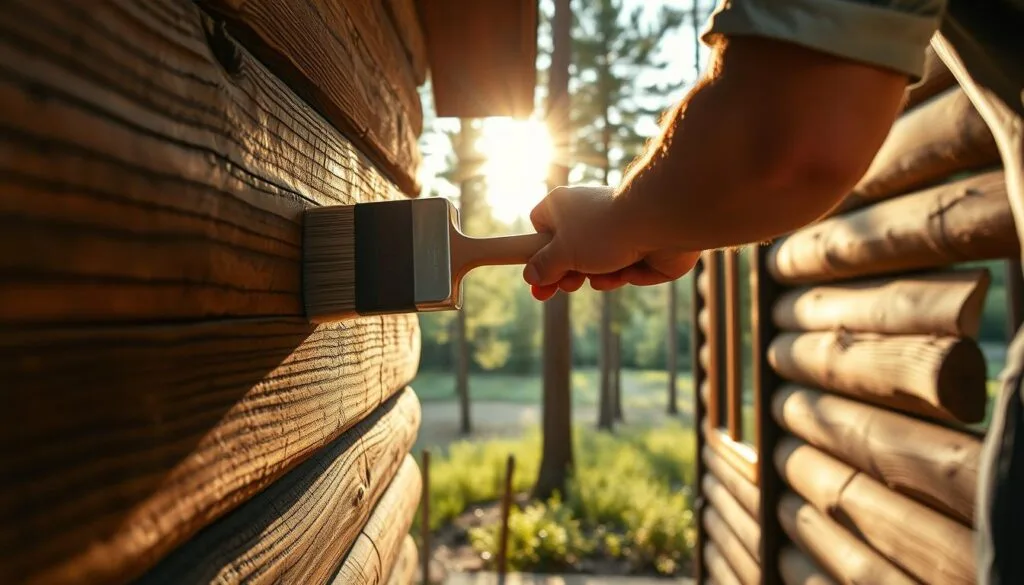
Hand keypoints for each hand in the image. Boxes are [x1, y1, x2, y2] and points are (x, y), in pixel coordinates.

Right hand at [523, 185, 699, 300]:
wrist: (660, 221)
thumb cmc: (604, 231)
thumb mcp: (563, 253)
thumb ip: (544, 267)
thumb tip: (530, 277)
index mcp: (564, 207)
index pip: (541, 225)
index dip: (537, 251)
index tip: (535, 275)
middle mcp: (589, 214)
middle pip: (570, 250)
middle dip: (567, 273)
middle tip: (562, 288)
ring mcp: (618, 230)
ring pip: (598, 263)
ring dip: (596, 275)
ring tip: (598, 277)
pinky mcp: (642, 247)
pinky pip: (624, 269)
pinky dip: (621, 275)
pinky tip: (624, 274)